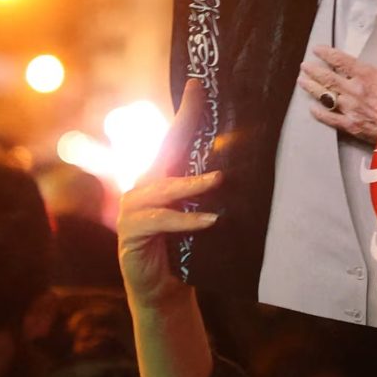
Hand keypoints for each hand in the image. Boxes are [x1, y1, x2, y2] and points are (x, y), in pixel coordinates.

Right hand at [117, 81, 220, 309]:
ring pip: (162, 189)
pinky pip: (159, 222)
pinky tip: (209, 220)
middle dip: (183, 123)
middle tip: (201, 99)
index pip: (175, 140)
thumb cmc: (185, 252)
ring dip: (191, 184)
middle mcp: (143, 187)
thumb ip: (209, 194)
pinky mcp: (131, 234)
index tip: (198, 84)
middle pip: (166, 150)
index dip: (186, 112)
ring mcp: (132, 210)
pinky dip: (185, 221)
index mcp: (161, 179)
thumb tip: (246, 170)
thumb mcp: (200, 217)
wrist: (163, 293)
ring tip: (218, 180)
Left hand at [302, 36, 376, 142]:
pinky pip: (330, 118)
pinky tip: (312, 110)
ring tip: (301, 81)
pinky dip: (320, 114)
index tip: (316, 49)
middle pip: (328, 78)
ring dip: (312, 88)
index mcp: (368, 76)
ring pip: (326, 96)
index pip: (342, 61)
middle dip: (314, 71)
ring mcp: (350, 108)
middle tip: (303, 66)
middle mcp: (354, 90)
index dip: (327, 54)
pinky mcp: (350, 125)